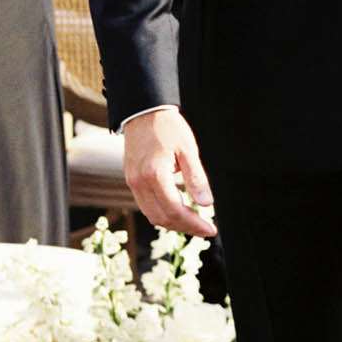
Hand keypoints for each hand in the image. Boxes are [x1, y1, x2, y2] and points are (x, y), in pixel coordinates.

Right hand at [123, 107, 217, 237]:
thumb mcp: (188, 150)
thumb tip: (206, 205)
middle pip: (162, 218)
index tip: (210, 230)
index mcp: (155, 175)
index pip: (175, 210)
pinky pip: (145, 205)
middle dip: (185, 227)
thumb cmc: (168, 128)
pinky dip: (162, 213)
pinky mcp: (131, 180)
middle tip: (205, 230)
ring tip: (194, 223)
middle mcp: (139, 183)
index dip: (194, 224)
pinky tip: (178, 211)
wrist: (143, 112)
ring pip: (151, 215)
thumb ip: (196, 178)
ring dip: (173, 223)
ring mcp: (132, 183)